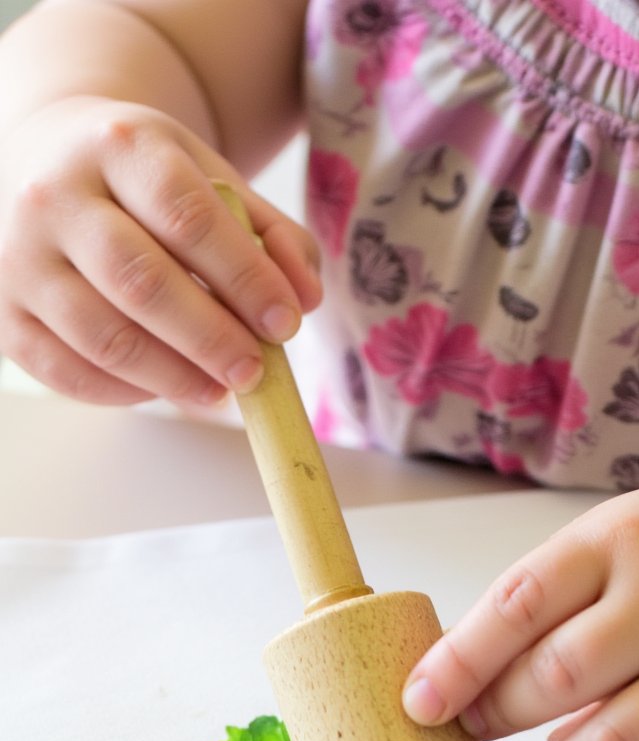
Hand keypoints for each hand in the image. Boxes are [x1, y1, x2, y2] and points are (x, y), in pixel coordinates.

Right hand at [0, 97, 321, 404]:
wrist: (44, 161)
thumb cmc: (142, 182)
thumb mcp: (209, 178)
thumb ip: (269, 234)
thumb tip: (305, 298)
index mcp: (118, 147)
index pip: (187, 216)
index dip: (243, 277)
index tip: (285, 321)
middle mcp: (56, 196)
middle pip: (141, 282)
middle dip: (210, 337)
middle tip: (254, 370)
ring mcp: (20, 258)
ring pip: (103, 336)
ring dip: (173, 377)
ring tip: (219, 390)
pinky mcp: (4, 314)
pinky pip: (68, 372)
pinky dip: (125, 392)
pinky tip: (165, 387)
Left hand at [403, 445, 638, 740]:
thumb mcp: (601, 550)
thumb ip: (544, 615)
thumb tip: (455, 687)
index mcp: (613, 546)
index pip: (519, 604)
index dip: (460, 660)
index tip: (419, 706)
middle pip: (559, 675)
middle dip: (496, 715)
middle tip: (464, 738)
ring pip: (620, 737)